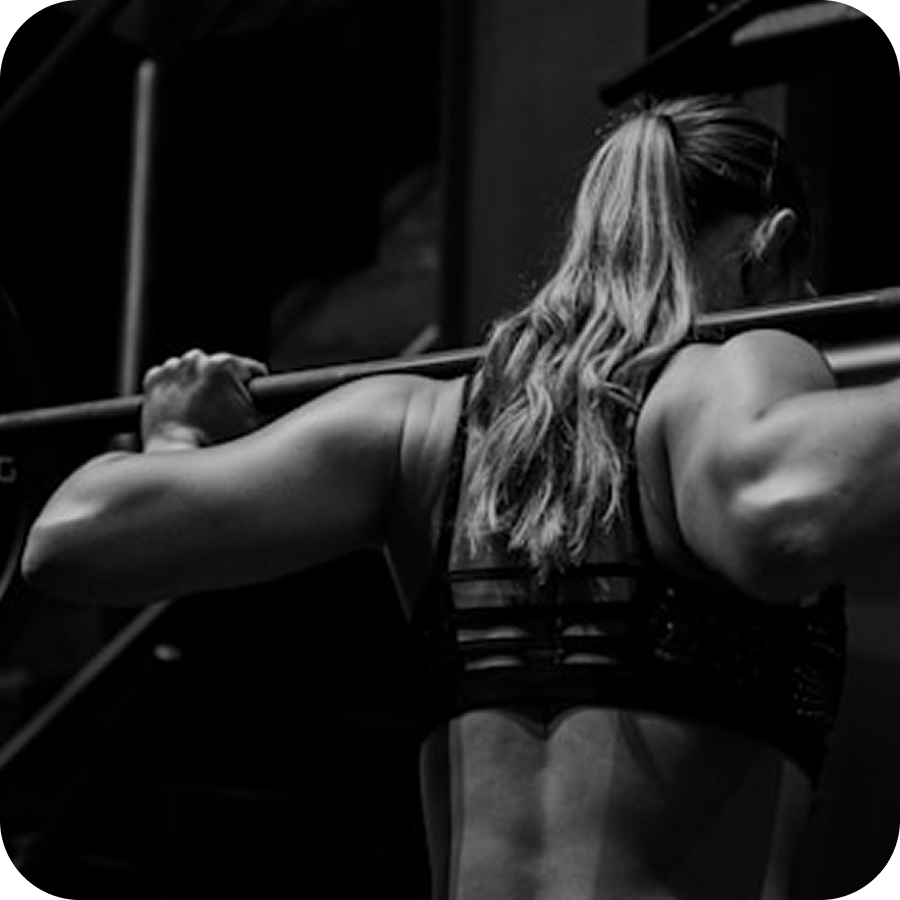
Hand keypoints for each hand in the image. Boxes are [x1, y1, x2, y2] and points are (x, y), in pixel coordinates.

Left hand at [141, 349, 268, 450]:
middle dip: (224, 385)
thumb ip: (272, 404)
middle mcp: (196, 361)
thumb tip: (286, 398)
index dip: (255, 386)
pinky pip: (170, 377)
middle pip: (221, 368)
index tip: (251, 399)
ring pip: (195, 370)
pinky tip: (184, 408)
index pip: (251, 369)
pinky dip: (176, 388)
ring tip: (202, 410)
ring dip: (199, 384)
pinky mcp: (153, 380)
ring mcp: (172, 369)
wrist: (178, 456)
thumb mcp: (255, 422)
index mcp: (224, 365)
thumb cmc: (217, 442)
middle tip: (224, 411)